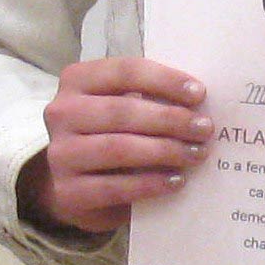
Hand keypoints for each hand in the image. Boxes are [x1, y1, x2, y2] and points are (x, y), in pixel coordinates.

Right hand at [24, 56, 209, 235]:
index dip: (164, 80)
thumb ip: (149, 98)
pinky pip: (115, 187)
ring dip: (165, 150)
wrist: (72, 186)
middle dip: (170, 119)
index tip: (199, 93)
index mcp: (77, 81)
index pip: (124, 72)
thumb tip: (198, 103)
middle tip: (204, 128)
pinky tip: (176, 181)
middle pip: (122, 111)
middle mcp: (61, 113)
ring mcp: (61, 154)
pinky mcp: (68, 192)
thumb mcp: (121, 109)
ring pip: (118, 148)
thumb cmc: (108, 136)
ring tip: (196, 153)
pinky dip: (150, 184)